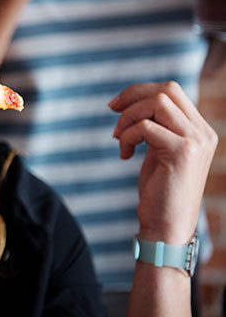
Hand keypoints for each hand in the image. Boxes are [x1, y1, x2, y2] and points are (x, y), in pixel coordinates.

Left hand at [109, 81, 217, 243]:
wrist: (167, 226)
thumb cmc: (159, 190)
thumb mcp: (160, 151)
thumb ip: (157, 126)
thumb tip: (132, 101)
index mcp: (199, 129)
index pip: (171, 91)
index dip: (139, 92)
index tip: (116, 106)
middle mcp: (203, 132)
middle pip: (166, 90)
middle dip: (132, 97)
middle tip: (112, 114)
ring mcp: (196, 141)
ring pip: (157, 103)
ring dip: (128, 118)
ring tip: (119, 140)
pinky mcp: (182, 153)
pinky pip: (146, 127)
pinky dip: (127, 136)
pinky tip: (125, 155)